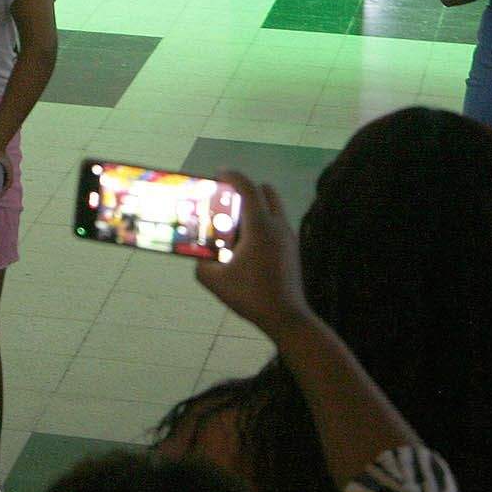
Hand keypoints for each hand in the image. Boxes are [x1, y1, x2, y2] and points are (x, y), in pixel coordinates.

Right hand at [194, 173, 312, 338]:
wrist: (287, 318)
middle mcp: (277, 226)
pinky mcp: (292, 249)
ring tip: (235, 224)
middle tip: (226, 199)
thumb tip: (199, 255)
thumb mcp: (214, 280)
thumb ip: (200, 263)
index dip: (232, 175)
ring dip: (255, 205)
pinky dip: (262, 222)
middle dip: (245, 189)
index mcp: (260, 227)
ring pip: (274, 207)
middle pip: (265, 191)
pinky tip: (247, 244)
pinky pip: (277, 223)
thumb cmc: (250, 296)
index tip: (218, 173)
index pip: (247, 188)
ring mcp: (288, 237)